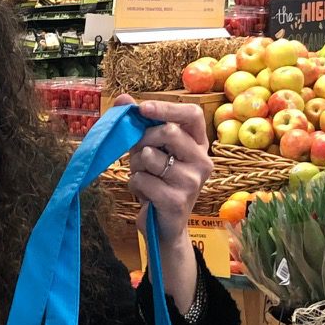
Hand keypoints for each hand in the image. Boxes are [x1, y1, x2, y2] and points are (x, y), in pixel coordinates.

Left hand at [113, 94, 211, 312]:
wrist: (164, 226)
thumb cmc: (157, 182)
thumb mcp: (150, 150)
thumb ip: (139, 125)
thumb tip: (122, 99)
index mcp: (198, 144)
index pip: (191, 114)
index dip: (166, 107)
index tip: (142, 109)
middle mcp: (202, 161)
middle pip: (167, 132)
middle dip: (142, 140)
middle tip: (137, 154)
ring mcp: (192, 182)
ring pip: (150, 157)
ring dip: (135, 165)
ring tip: (143, 176)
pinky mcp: (177, 201)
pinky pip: (142, 180)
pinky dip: (134, 184)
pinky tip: (144, 194)